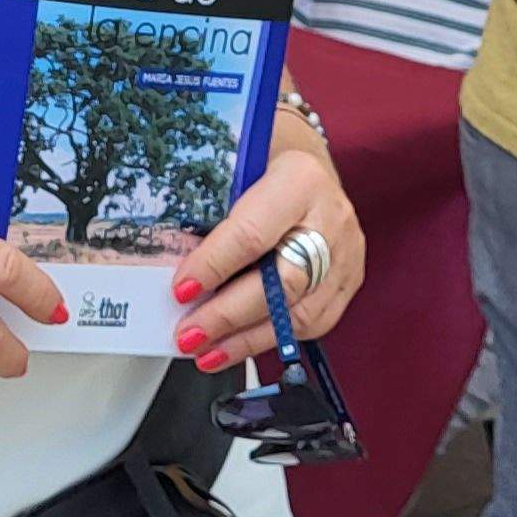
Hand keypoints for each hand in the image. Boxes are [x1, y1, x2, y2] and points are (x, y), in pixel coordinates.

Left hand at [170, 147, 365, 375]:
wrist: (309, 169)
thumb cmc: (264, 165)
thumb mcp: (235, 169)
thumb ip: (208, 209)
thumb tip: (167, 263)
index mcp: (299, 180)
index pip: (253, 233)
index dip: (214, 266)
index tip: (181, 290)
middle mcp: (331, 220)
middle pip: (282, 282)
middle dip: (228, 315)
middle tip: (189, 334)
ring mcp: (346, 255)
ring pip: (298, 313)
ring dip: (245, 339)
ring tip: (205, 351)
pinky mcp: (348, 281)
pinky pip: (311, 323)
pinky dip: (268, 340)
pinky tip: (235, 347)